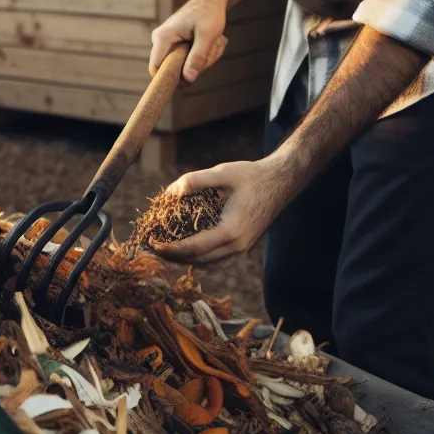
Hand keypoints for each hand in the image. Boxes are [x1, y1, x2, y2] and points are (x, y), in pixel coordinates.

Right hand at [149, 0, 229, 82]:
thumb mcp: (207, 36)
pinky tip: (208, 43)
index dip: (169, 80)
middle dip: (195, 65)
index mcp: (163, 37)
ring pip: (182, 64)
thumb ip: (197, 57)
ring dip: (200, 59)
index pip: (156, 68)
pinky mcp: (173, 43)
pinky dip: (200, 55)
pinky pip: (185, 58)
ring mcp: (166, 41)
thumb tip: (188, 79)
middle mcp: (159, 40)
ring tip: (211, 44)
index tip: (187, 83)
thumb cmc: (209, 13)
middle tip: (211, 50)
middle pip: (173, 68)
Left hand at [151, 156, 293, 262]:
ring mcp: (242, 247)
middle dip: (174, 257)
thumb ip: (196, 180)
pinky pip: (216, 255)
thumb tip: (171, 190)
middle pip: (200, 260)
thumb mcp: (222, 172)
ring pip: (208, 261)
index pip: (196, 247)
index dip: (173, 249)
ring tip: (163, 250)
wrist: (280, 182)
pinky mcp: (243, 244)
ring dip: (185, 258)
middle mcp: (238, 244)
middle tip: (152, 249)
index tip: (154, 245)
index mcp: (232, 230)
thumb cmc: (251, 176)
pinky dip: (198, 254)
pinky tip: (183, 245)